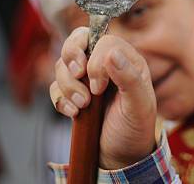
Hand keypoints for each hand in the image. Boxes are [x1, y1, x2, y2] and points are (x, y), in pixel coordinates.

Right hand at [50, 28, 156, 168]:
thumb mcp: (139, 105)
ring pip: (62, 64)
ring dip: (68, 85)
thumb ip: (129, 78)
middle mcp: (105, 64)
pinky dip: (60, 99)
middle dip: (71, 55)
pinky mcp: (73, 93)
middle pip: (78, 39)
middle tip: (78, 74)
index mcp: (126, 60)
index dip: (95, 61)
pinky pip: (54, 87)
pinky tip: (74, 114)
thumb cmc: (136, 127)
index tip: (99, 87)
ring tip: (83, 106)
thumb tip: (112, 54)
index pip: (103, 40)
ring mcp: (87, 78)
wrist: (122, 155)